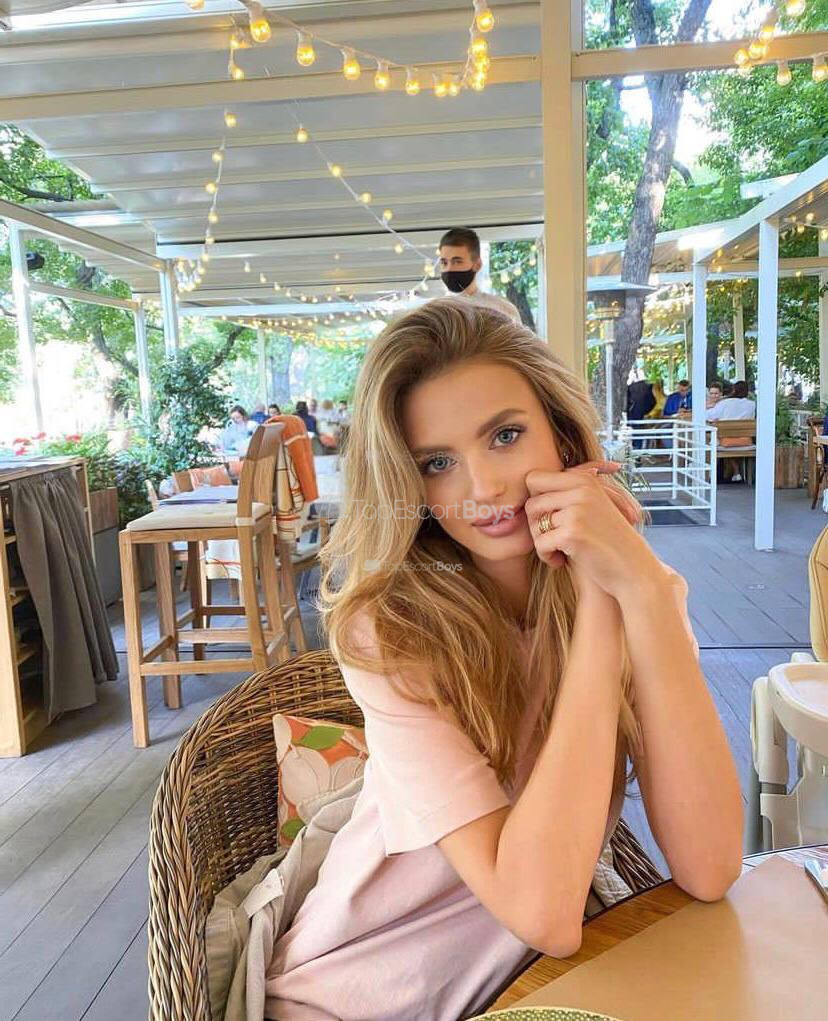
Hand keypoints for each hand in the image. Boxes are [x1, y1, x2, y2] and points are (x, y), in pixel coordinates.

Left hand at [524, 461, 659, 600]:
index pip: (534, 478)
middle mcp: (581, 490)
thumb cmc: (607, 541)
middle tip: (550, 539)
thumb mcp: (591, 507)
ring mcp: (578, 511)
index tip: (548, 519)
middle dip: (535, 525)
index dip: (535, 500)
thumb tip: (529, 480)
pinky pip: (540, 543)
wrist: (632, 570)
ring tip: (558, 551)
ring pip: (534, 524)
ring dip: (541, 542)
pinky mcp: (573, 533)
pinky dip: (546, 556)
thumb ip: (567, 493)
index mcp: (584, 480)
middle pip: (531, 503)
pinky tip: (560, 561)